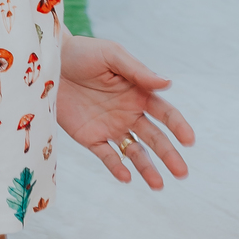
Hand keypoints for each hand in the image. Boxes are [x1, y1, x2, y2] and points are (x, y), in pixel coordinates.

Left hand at [56, 33, 193, 189]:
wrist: (49, 61)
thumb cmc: (83, 52)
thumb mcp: (112, 55)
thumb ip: (138, 71)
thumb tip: (167, 83)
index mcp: (138, 92)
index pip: (165, 113)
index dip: (178, 126)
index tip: (189, 140)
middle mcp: (129, 112)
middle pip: (155, 138)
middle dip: (169, 155)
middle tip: (182, 173)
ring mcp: (111, 127)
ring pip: (135, 152)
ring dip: (147, 168)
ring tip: (158, 185)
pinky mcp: (90, 137)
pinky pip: (107, 156)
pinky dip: (117, 167)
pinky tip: (126, 177)